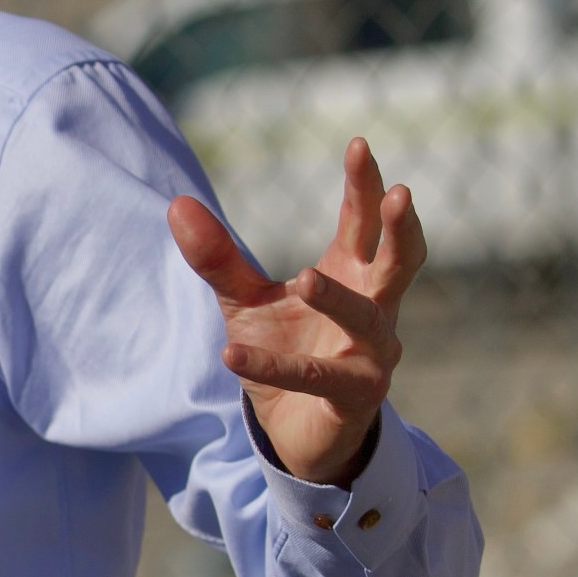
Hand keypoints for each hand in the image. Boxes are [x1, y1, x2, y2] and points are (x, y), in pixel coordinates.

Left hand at [168, 137, 425, 485]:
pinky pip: (315, 377)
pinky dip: (273, 365)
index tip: (359, 144)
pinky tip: (231, 352)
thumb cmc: (286, 351)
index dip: (364, 185)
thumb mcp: (245, 301)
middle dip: (398, 228)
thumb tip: (177, 203)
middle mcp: (375, 310)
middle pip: (398, 260)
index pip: (363, 222)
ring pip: (367, 320)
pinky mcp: (354, 397)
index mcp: (353, 275)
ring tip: (304, 277)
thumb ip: (217, 258)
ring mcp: (372, 355)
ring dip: (337, 298)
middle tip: (400, 193)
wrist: (297, 433)